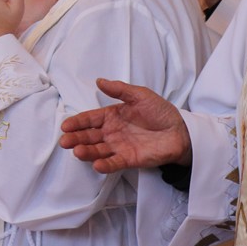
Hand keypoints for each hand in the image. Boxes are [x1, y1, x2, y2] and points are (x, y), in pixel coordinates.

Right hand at [59, 79, 191, 172]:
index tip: (65, 126)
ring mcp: (119, 147)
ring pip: (98, 150)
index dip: (77, 122)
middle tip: (65, 141)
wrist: (181, 131)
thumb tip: (99, 80)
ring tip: (77, 152)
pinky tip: (97, 165)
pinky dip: (105, 164)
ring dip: (87, 152)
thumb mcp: (140, 95)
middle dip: (76, 139)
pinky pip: (115, 163)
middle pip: (89, 136)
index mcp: (111, 116)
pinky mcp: (130, 159)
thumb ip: (119, 89)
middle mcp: (112, 132)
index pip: (90, 119)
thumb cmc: (161, 112)